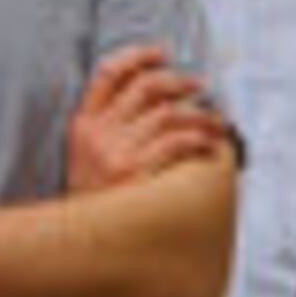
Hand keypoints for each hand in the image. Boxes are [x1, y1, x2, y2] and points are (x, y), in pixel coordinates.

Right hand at [65, 43, 232, 191]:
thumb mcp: (85, 159)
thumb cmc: (94, 203)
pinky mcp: (134, 173)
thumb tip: (157, 103)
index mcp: (83, 124)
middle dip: (179, 81)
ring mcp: (114, 152)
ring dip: (199, 113)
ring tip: (216, 120)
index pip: (107, 73)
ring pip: (168, 113)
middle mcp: (98, 133)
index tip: (162, 53)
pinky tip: (209, 142)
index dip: (138, 56)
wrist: (79, 244)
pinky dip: (197, 137)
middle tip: (200, 86)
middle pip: (145, 86)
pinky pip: (175, 142)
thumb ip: (108, 129)